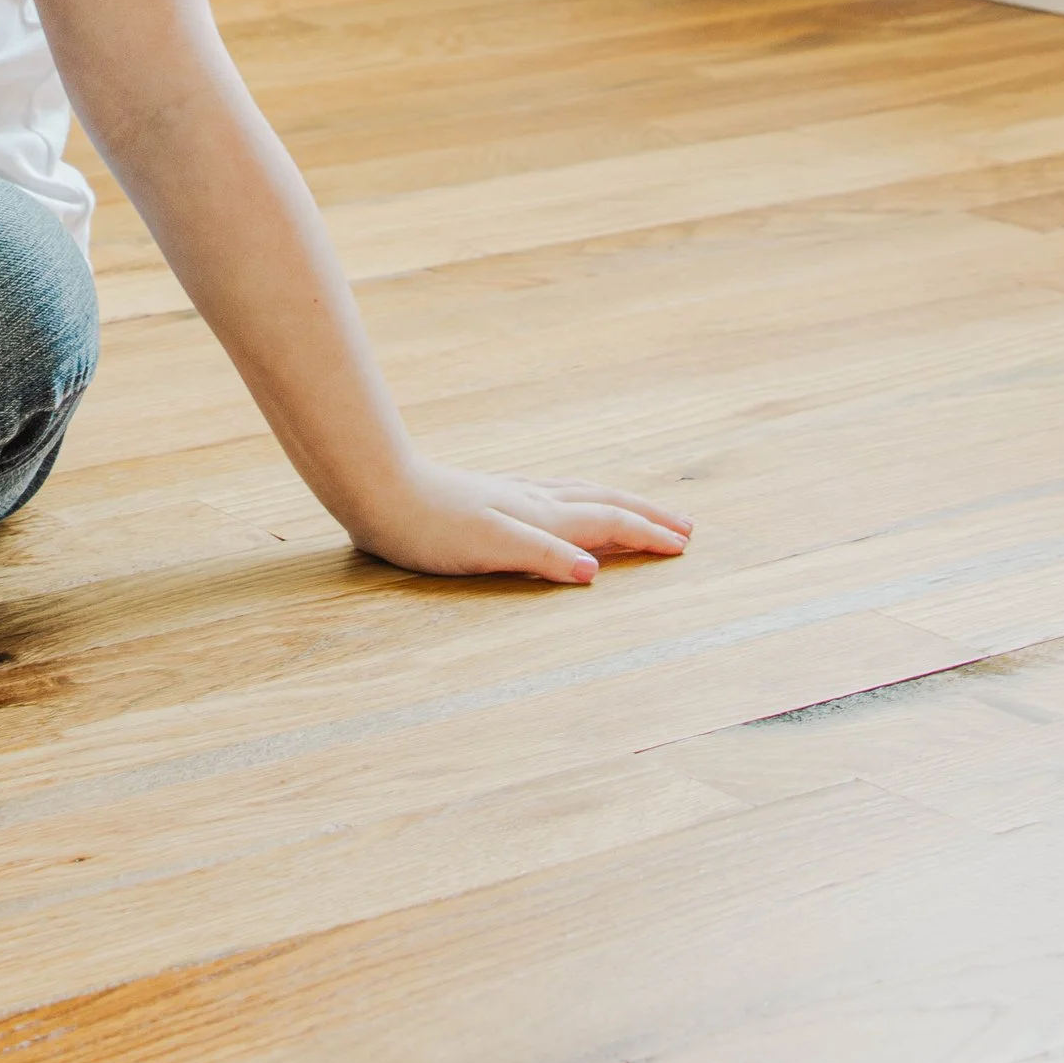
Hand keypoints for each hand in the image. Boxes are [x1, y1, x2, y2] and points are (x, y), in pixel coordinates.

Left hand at [350, 454, 691, 586]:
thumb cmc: (429, 526)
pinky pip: (554, 496)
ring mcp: (512, 495)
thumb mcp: (488, 547)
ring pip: (579, 495)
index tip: (684, 545)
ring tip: (638, 511)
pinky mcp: (491, 498)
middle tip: (684, 526)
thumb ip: (541, 555)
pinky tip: (566, 506)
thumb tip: (593, 572)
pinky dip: (580, 502)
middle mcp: (532, 500)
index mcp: (539, 515)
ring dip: (617, 504)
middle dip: (645, 515)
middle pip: (602, 501)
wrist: (379, 490)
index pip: (606, 521)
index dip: (645, 534)